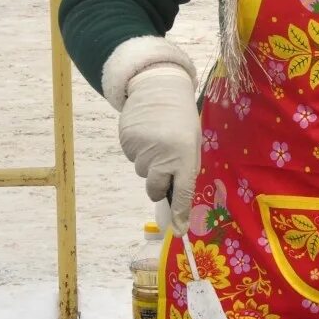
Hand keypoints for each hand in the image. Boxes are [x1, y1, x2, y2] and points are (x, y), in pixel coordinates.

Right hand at [117, 64, 200, 233]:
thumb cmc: (181, 119)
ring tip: (156, 141)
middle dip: (158, 185)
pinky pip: (132, 157)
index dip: (179, 213)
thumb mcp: (192, 142)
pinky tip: (145, 134)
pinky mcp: (126, 141)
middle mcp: (162, 154)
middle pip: (155, 189)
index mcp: (184, 155)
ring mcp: (142, 148)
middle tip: (164, 165)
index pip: (182, 192)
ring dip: (149, 163)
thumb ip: (185, 169)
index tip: (178, 231)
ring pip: (142, 172)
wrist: (158, 87)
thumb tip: (176, 199)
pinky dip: (138, 151)